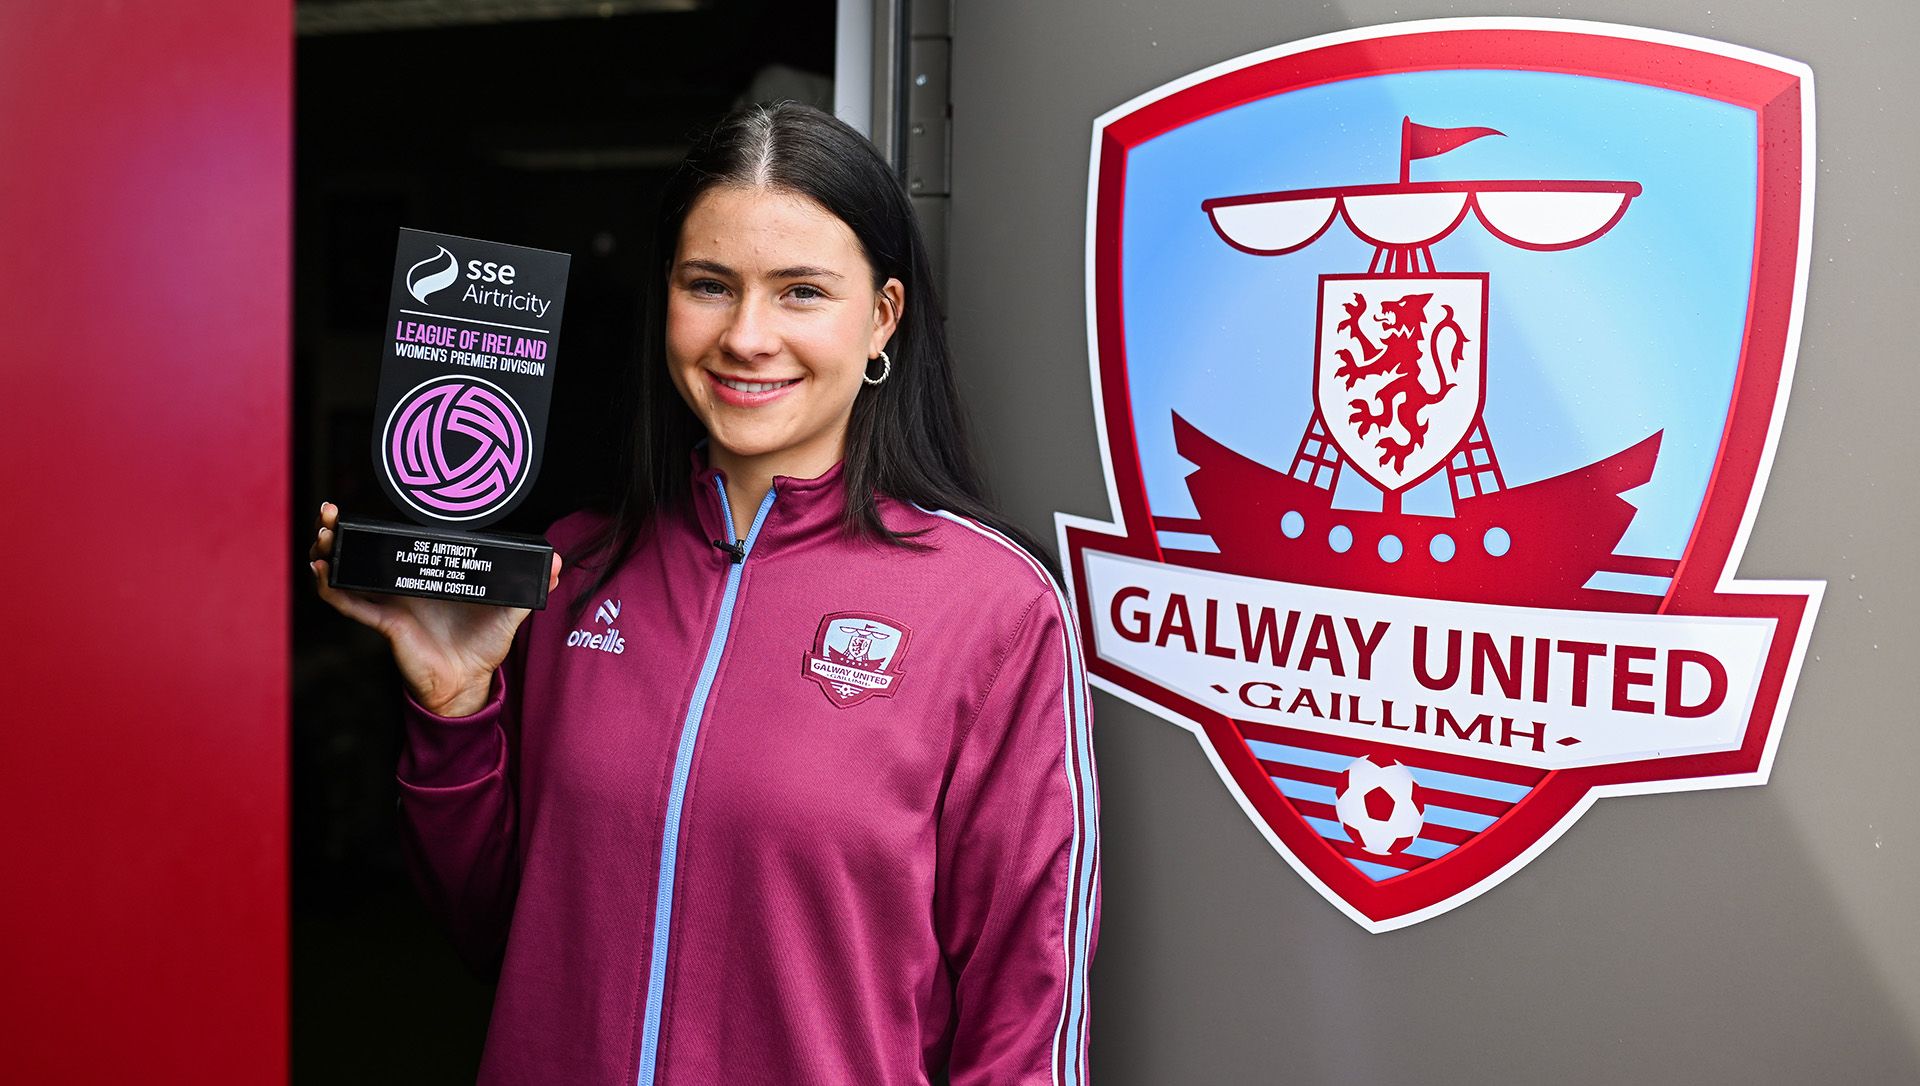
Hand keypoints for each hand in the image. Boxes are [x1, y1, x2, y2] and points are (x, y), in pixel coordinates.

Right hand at [308, 502, 561, 716]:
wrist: (470, 682)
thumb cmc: (483, 646)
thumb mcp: (510, 611)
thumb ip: (528, 585)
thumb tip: (556, 562)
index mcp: (430, 576)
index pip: (399, 544)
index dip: (380, 526)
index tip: (366, 504)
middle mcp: (405, 586)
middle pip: (366, 553)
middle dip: (343, 531)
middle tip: (330, 511)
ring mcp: (392, 602)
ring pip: (352, 573)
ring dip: (332, 552)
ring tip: (322, 535)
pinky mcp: (386, 622)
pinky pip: (353, 604)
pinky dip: (334, 589)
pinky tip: (322, 571)